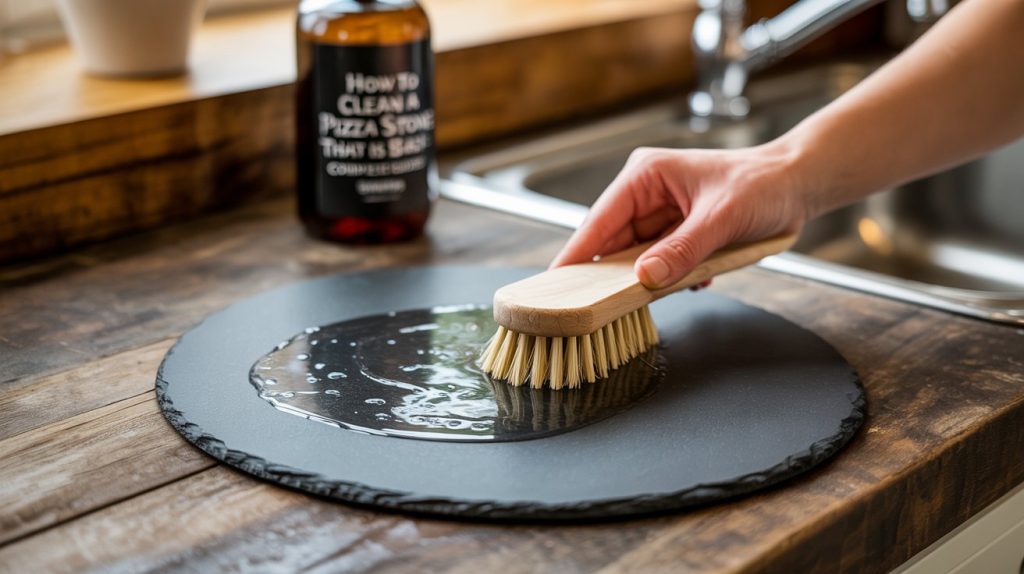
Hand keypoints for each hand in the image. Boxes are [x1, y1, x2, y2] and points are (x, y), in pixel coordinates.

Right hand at [550, 143, 809, 288]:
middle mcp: (646, 195)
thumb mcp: (722, 218)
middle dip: (617, 275)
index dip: (577, 254)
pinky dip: (673, 279)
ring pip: (636, 259)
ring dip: (653, 278)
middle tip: (605, 306)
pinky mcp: (676, 235)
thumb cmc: (763, 185)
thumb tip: (646, 278)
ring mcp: (661, 216)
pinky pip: (660, 265)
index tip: (555, 285)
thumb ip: (683, 249)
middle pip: (612, 245)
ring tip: (674, 283)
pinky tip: (700, 277)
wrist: (798, 184)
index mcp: (645, 176)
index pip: (599, 220)